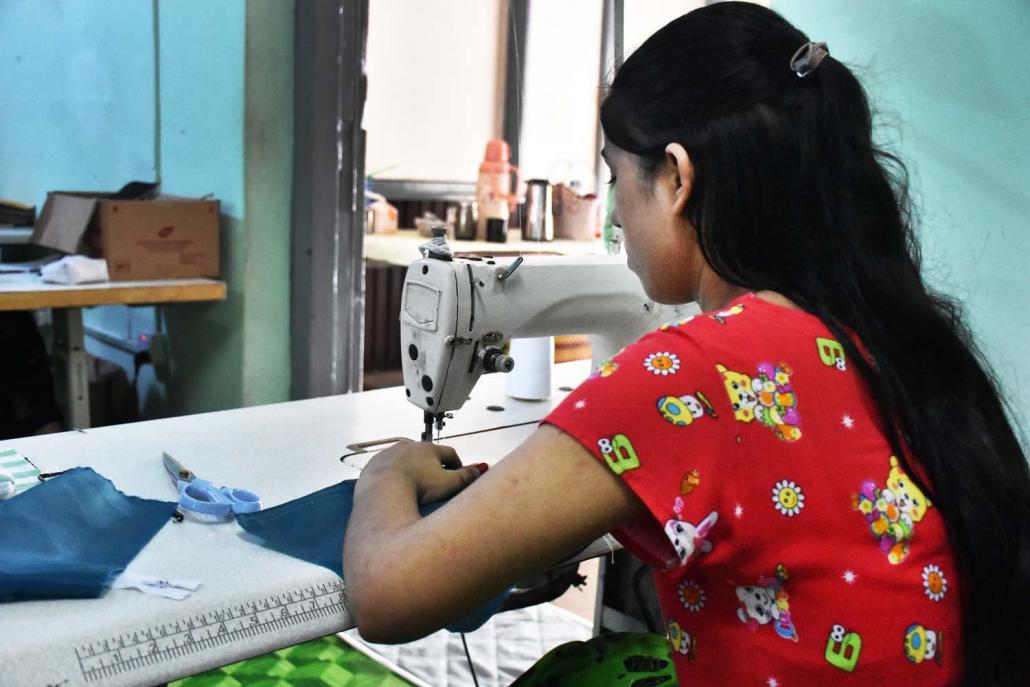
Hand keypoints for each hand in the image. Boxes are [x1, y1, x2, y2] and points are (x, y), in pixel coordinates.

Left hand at [359, 439, 487, 504]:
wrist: (382, 491)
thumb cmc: (416, 487)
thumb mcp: (448, 484)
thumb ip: (466, 477)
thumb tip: (481, 469)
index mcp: (429, 448)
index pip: (449, 453)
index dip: (456, 464)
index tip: (458, 474)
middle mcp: (409, 446)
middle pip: (427, 454)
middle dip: (433, 464)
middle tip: (437, 480)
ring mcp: (390, 453)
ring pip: (406, 459)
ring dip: (412, 468)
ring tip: (415, 484)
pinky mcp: (374, 464)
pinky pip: (387, 467)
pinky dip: (393, 474)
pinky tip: (395, 486)